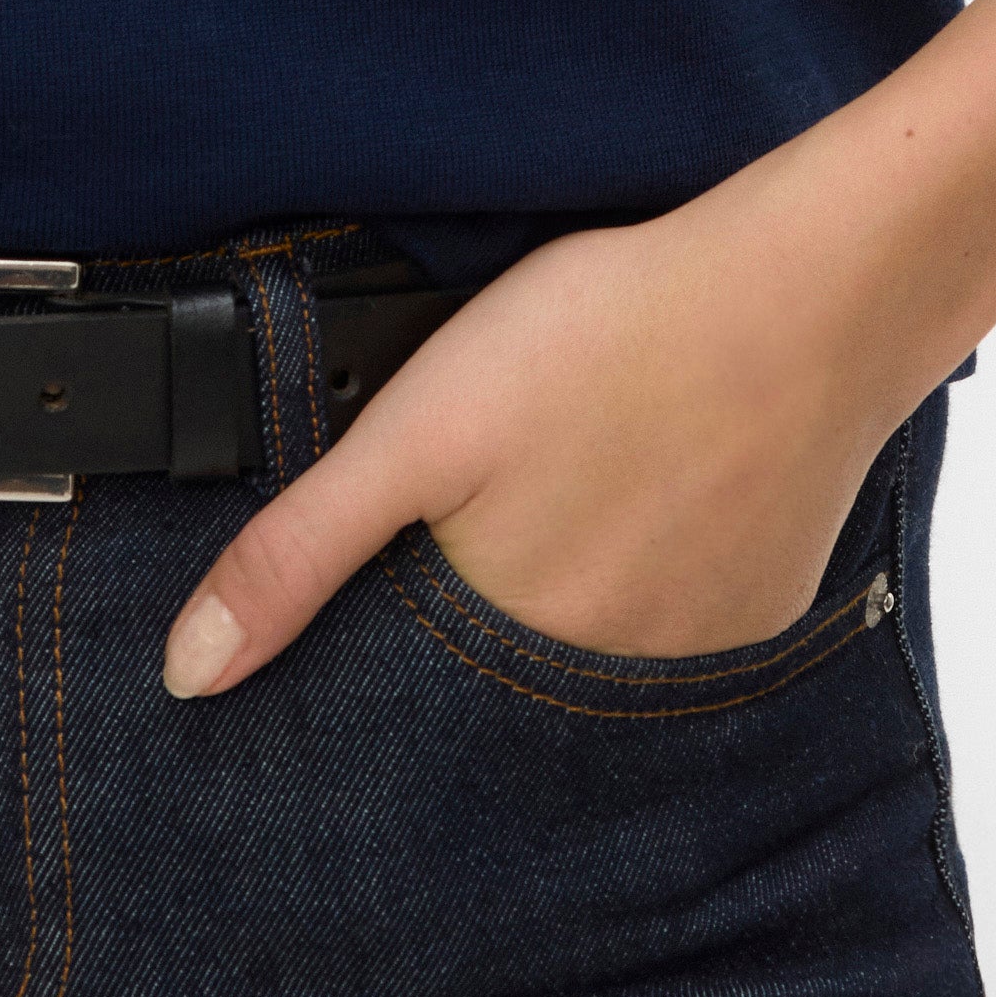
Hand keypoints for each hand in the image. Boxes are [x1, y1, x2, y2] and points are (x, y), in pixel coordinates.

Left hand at [156, 157, 932, 697]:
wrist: (807, 295)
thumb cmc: (606, 339)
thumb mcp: (419, 428)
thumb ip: (299, 554)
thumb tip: (188, 678)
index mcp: (507, 644)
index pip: (407, 701)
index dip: (368, 657)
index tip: (361, 608)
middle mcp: (604, 685)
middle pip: (499, 683)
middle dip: (466, 629)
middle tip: (480, 516)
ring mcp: (696, 654)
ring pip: (588, 659)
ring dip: (560, 606)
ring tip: (560, 499)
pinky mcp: (760, 607)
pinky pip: (675, 628)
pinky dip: (646, 580)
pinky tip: (641, 499)